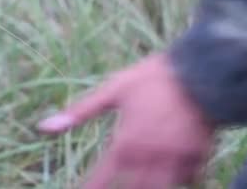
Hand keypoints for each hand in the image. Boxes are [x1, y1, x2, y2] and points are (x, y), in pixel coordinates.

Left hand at [37, 52, 216, 188]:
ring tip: (144, 177)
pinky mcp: (198, 158)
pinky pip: (188, 179)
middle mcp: (149, 159)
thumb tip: (43, 127)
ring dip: (150, 185)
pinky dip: (181, 179)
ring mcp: (176, 161)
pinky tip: (175, 172)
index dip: (89, 188)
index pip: (100, 179)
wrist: (202, 70)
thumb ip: (80, 112)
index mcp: (125, 144)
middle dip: (123, 188)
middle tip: (117, 181)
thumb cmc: (154, 78)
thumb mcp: (113, 89)